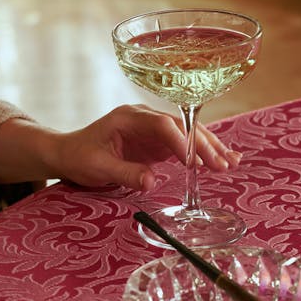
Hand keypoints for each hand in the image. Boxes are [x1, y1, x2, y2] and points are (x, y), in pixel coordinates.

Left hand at [49, 103, 239, 192]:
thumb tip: (152, 182)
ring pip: (187, 133)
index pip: (161, 125)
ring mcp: (153, 129)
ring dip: (209, 147)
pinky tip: (223, 158)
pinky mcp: (157, 141)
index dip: (181, 141)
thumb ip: (125, 173)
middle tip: (222, 165)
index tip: (194, 161)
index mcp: (129, 118)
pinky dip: (202, 152)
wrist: (68, 153)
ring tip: (232, 161)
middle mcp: (145, 118)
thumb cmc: (79, 157)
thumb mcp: (98, 168)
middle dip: (203, 145)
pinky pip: (184, 144)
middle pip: (180, 126)